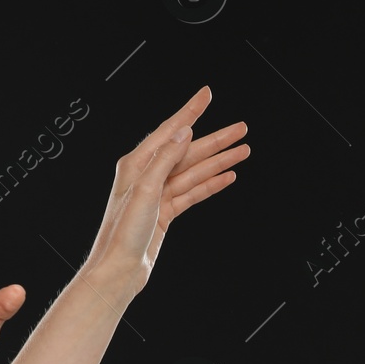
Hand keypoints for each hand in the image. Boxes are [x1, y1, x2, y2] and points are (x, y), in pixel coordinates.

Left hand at [84, 85, 249, 295]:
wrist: (119, 269)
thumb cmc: (123, 232)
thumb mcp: (146, 190)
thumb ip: (165, 159)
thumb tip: (183, 131)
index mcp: (136, 165)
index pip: (169, 131)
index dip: (190, 111)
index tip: (207, 93)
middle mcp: (145, 176)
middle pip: (187, 151)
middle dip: (216, 139)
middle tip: (242, 127)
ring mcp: (156, 195)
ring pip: (194, 171)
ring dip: (219, 160)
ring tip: (245, 150)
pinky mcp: (165, 213)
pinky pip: (192, 192)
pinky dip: (211, 183)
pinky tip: (228, 175)